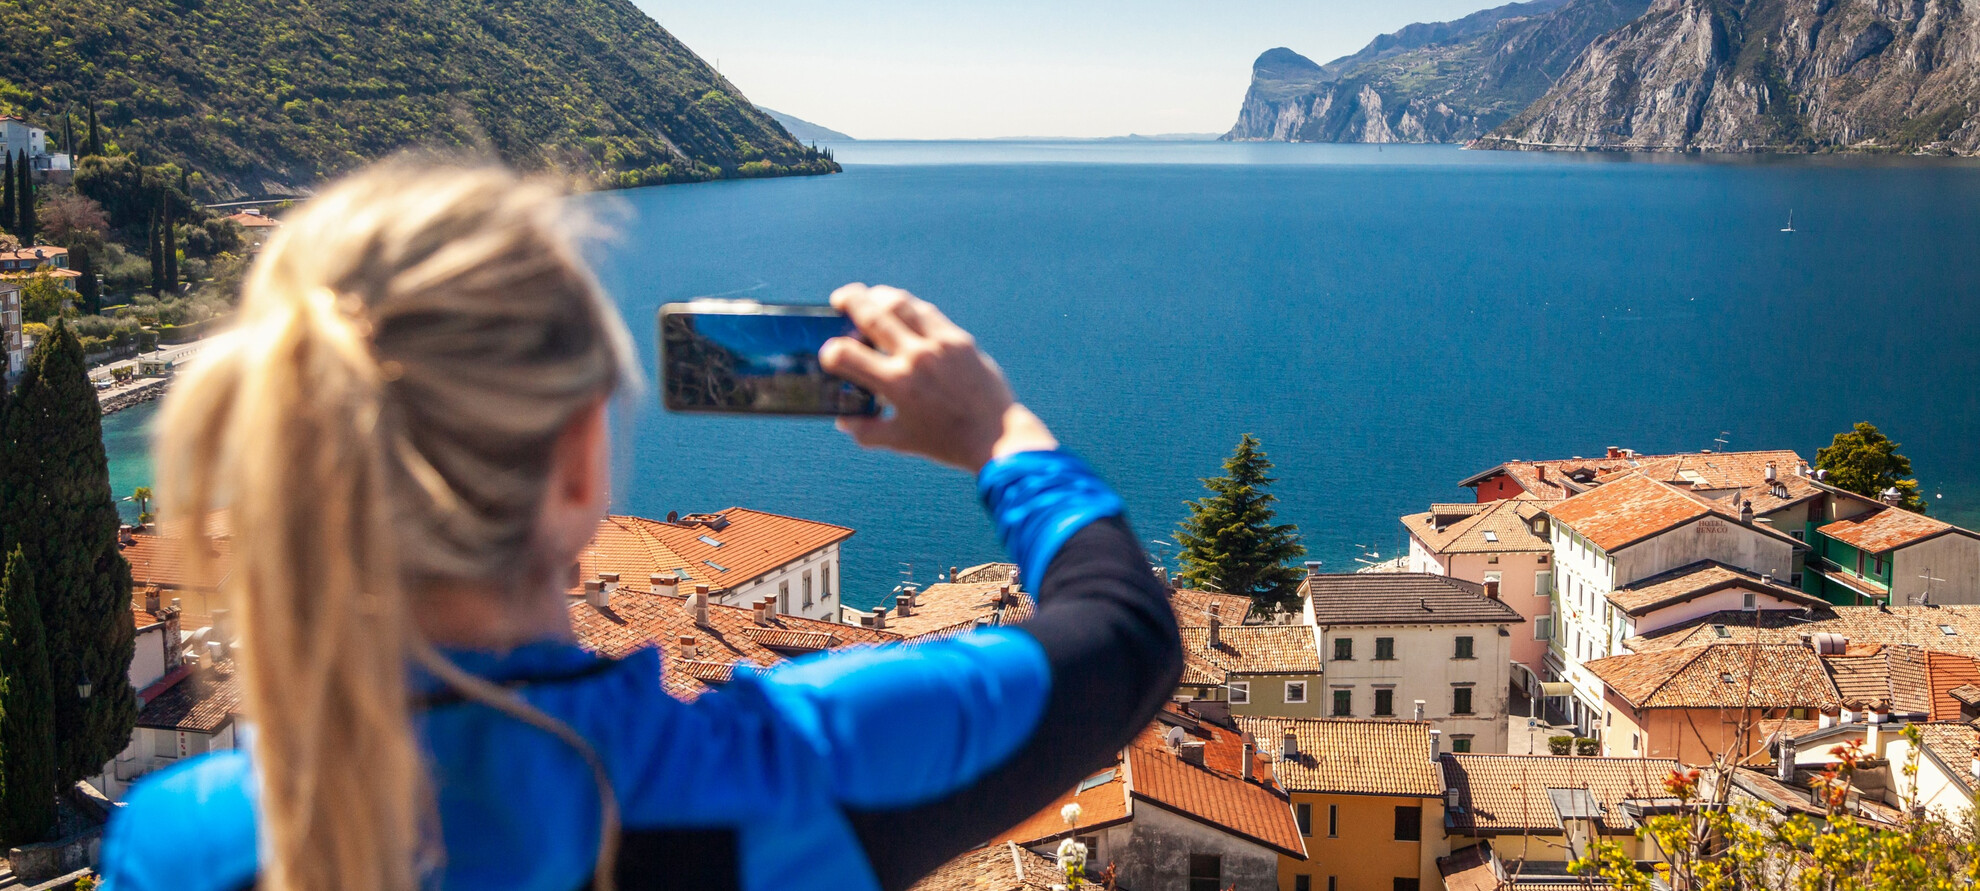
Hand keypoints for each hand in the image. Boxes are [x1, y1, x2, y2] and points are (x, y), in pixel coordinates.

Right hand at [819, 284, 1057, 471]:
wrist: (997, 436)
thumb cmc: (947, 442)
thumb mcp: (901, 441)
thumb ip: (867, 431)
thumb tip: (844, 421)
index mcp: (897, 384)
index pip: (847, 355)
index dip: (830, 352)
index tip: (828, 354)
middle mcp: (916, 357)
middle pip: (872, 314)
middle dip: (850, 301)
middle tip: (839, 299)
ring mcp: (940, 344)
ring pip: (901, 304)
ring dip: (879, 296)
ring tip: (868, 297)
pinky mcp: (959, 339)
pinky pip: (927, 312)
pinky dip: (908, 306)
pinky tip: (900, 307)